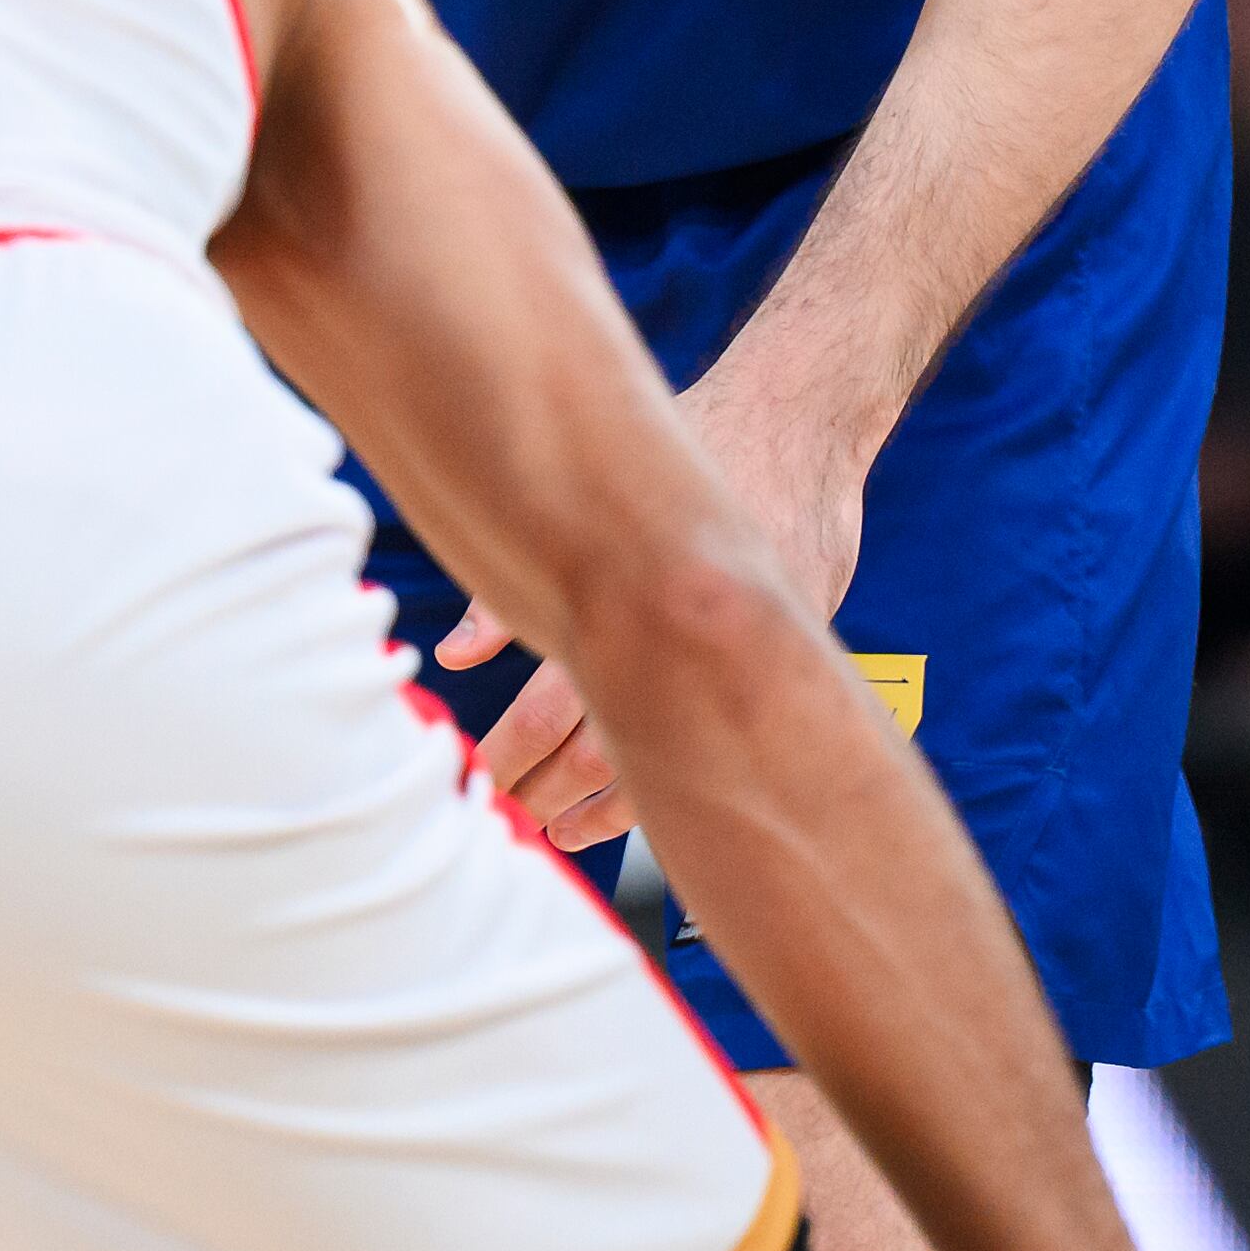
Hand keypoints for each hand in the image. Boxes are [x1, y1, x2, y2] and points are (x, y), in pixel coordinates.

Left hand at [430, 377, 865, 851]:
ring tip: (558, 828)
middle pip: (597, 752)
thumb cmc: (686, 446)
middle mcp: (678, 641)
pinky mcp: (778, 662)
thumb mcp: (593, 502)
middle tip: (507, 813)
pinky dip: (671, 781)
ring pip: (661, 764)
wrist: (796, 422)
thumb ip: (519, 582)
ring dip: (601, 807)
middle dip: (545, 791)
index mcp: (622, 602)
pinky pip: (715, 744)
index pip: (548, 711)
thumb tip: (452, 656)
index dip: (512, 757)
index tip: (482, 781)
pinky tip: (634, 806)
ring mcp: (733, 658)